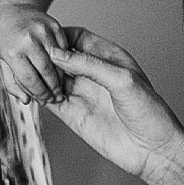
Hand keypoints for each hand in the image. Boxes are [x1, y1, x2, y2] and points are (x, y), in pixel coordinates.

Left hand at [0, 1, 66, 104]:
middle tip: (56, 98)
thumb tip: (26, 100)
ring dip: (62, 77)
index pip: (30, 80)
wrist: (12, 9)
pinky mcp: (55, 26)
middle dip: (53, 89)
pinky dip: (65, 62)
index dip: (39, 94)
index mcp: (13, 51)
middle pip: (47, 72)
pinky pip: (64, 49)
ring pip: (59, 62)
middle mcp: (29, 40)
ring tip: (61, 88)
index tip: (45, 101)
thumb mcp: (2, 60)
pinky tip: (63, 71)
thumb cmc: (5, 37)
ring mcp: (44, 32)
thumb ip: (12, 82)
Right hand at [42, 28, 183, 179]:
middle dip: (45, 54)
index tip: (45, 36)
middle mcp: (93, 74)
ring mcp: (82, 93)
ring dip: (39, 74)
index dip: (60, 35)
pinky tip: (32, 90)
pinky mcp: (73, 114)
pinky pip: (50, 99)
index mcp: (108, 58)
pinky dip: (39, 94)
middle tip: (32, 55)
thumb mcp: (122, 80)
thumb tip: (57, 54)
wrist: (153, 150)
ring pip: (52, 77)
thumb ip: (89, 65)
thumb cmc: (149, 112)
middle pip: (61, 56)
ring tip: (30, 72)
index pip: (77, 37)